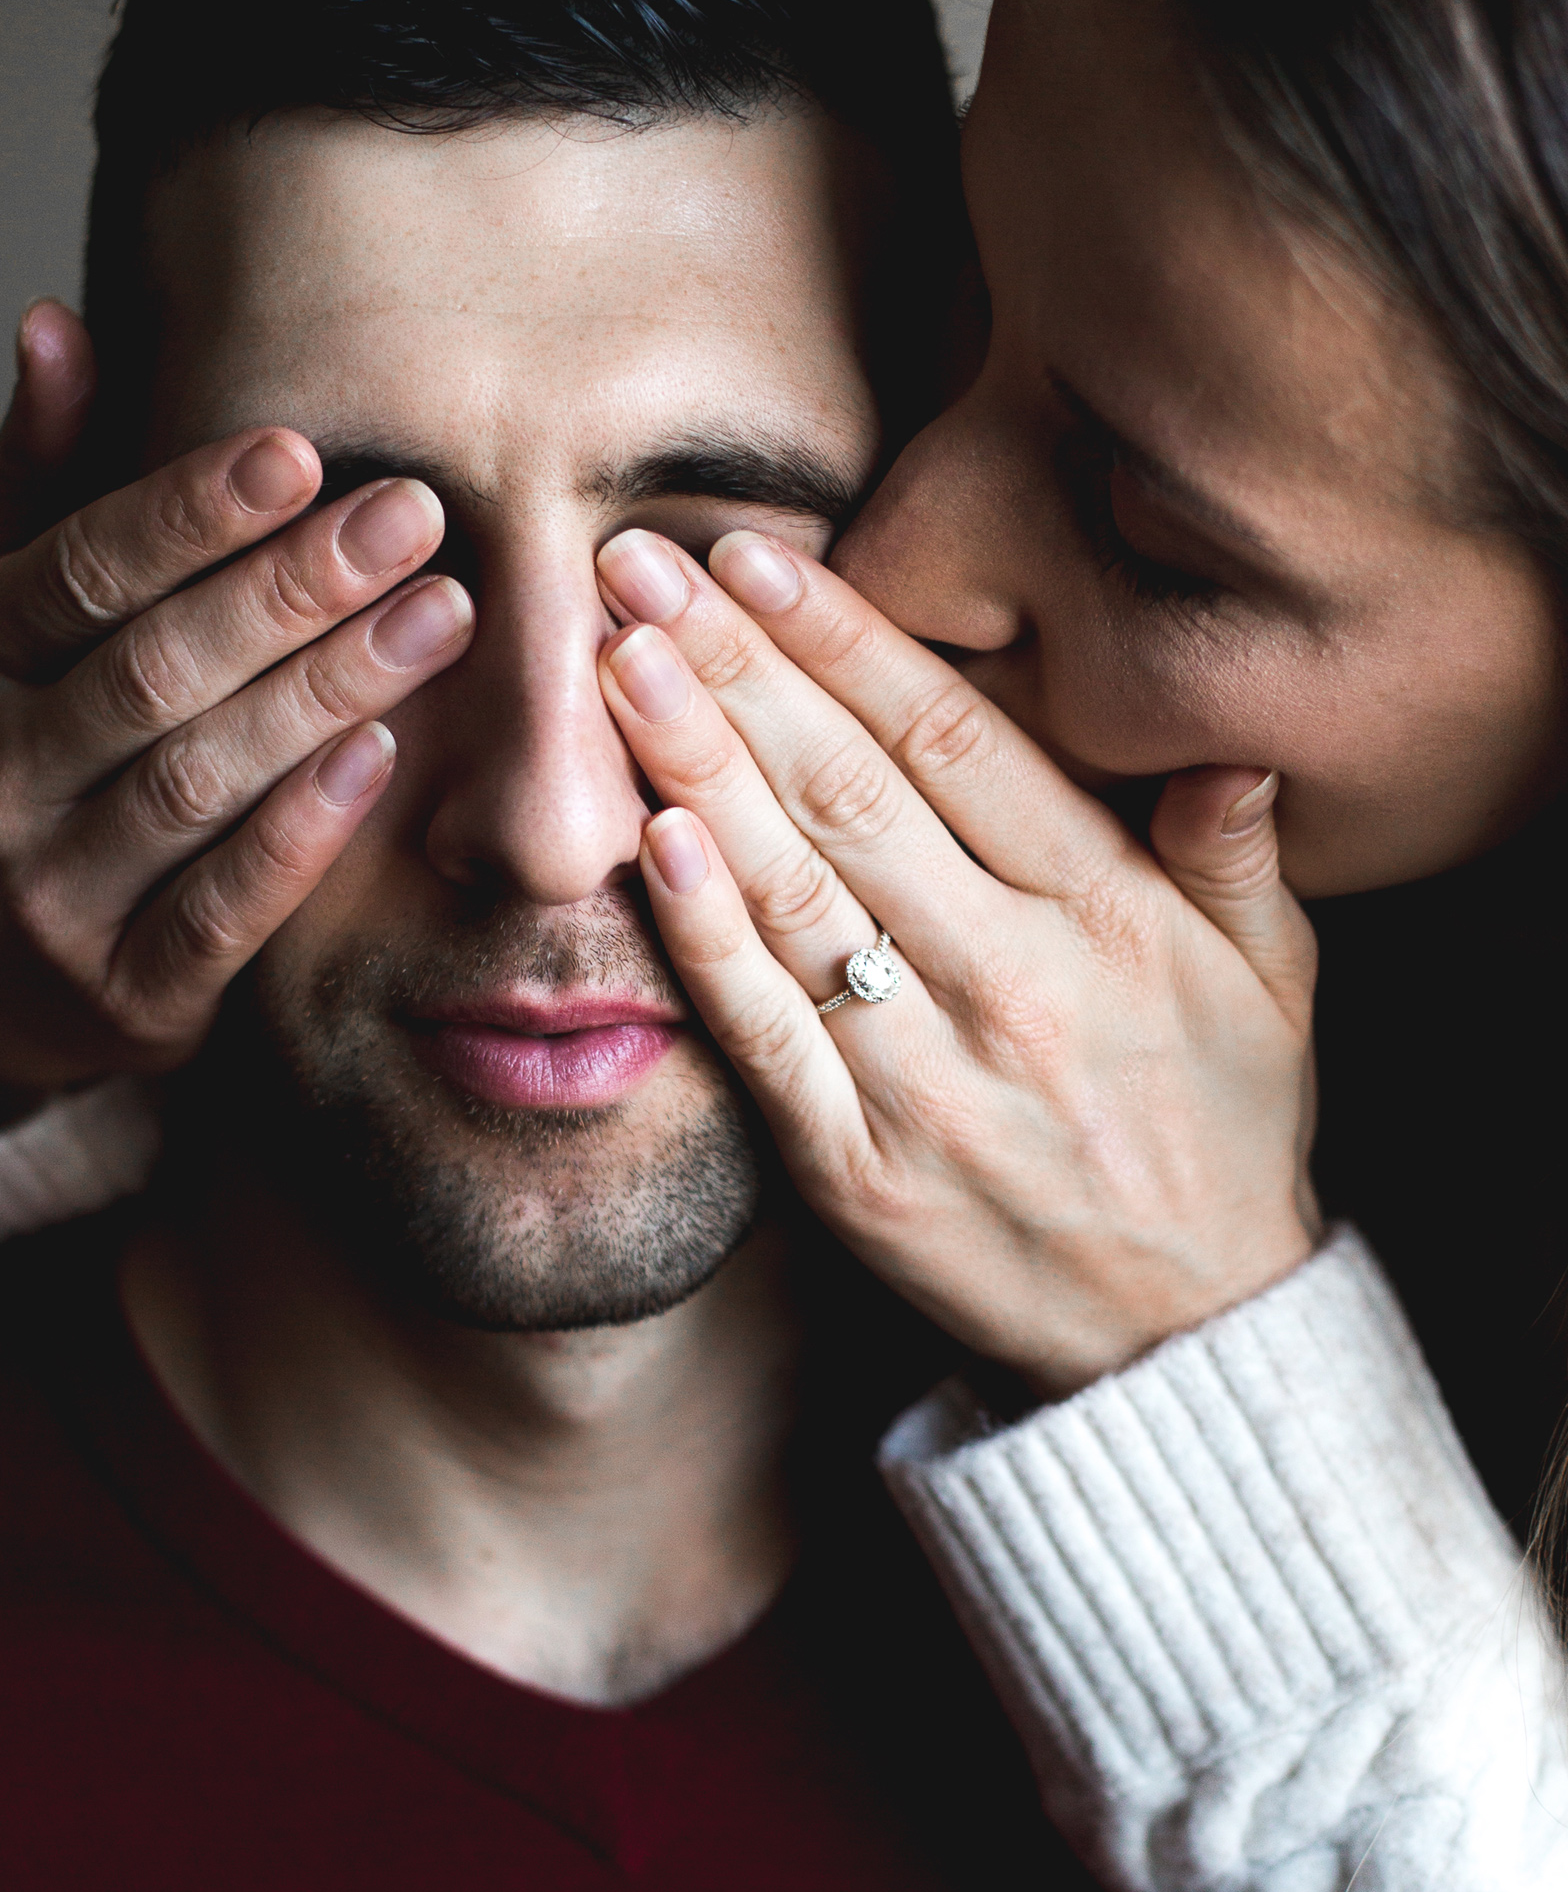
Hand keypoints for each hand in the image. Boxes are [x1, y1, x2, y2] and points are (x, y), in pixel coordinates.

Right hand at [0, 301, 473, 1094]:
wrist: (7, 981)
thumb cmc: (43, 750)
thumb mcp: (16, 615)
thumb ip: (44, 478)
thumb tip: (55, 324)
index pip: (82, 568)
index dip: (190, 511)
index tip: (301, 447)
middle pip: (154, 669)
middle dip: (289, 589)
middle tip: (413, 516)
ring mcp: (54, 894)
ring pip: (197, 781)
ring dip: (323, 692)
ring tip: (439, 615)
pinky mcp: (128, 994)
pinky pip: (224, 905)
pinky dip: (303, 828)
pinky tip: (385, 754)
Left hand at [592, 525, 1318, 1397]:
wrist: (1181, 1336)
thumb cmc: (1223, 1132)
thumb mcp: (1274, 980)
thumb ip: (1233, 851)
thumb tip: (1225, 735)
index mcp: (1109, 915)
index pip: (957, 745)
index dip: (848, 640)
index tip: (756, 555)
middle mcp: (1012, 982)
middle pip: (851, 795)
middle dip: (737, 667)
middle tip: (637, 564)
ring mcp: (926, 1079)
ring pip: (795, 894)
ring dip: (695, 766)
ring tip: (617, 660)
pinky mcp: (857, 1169)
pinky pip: (766, 1036)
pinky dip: (706, 940)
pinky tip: (648, 842)